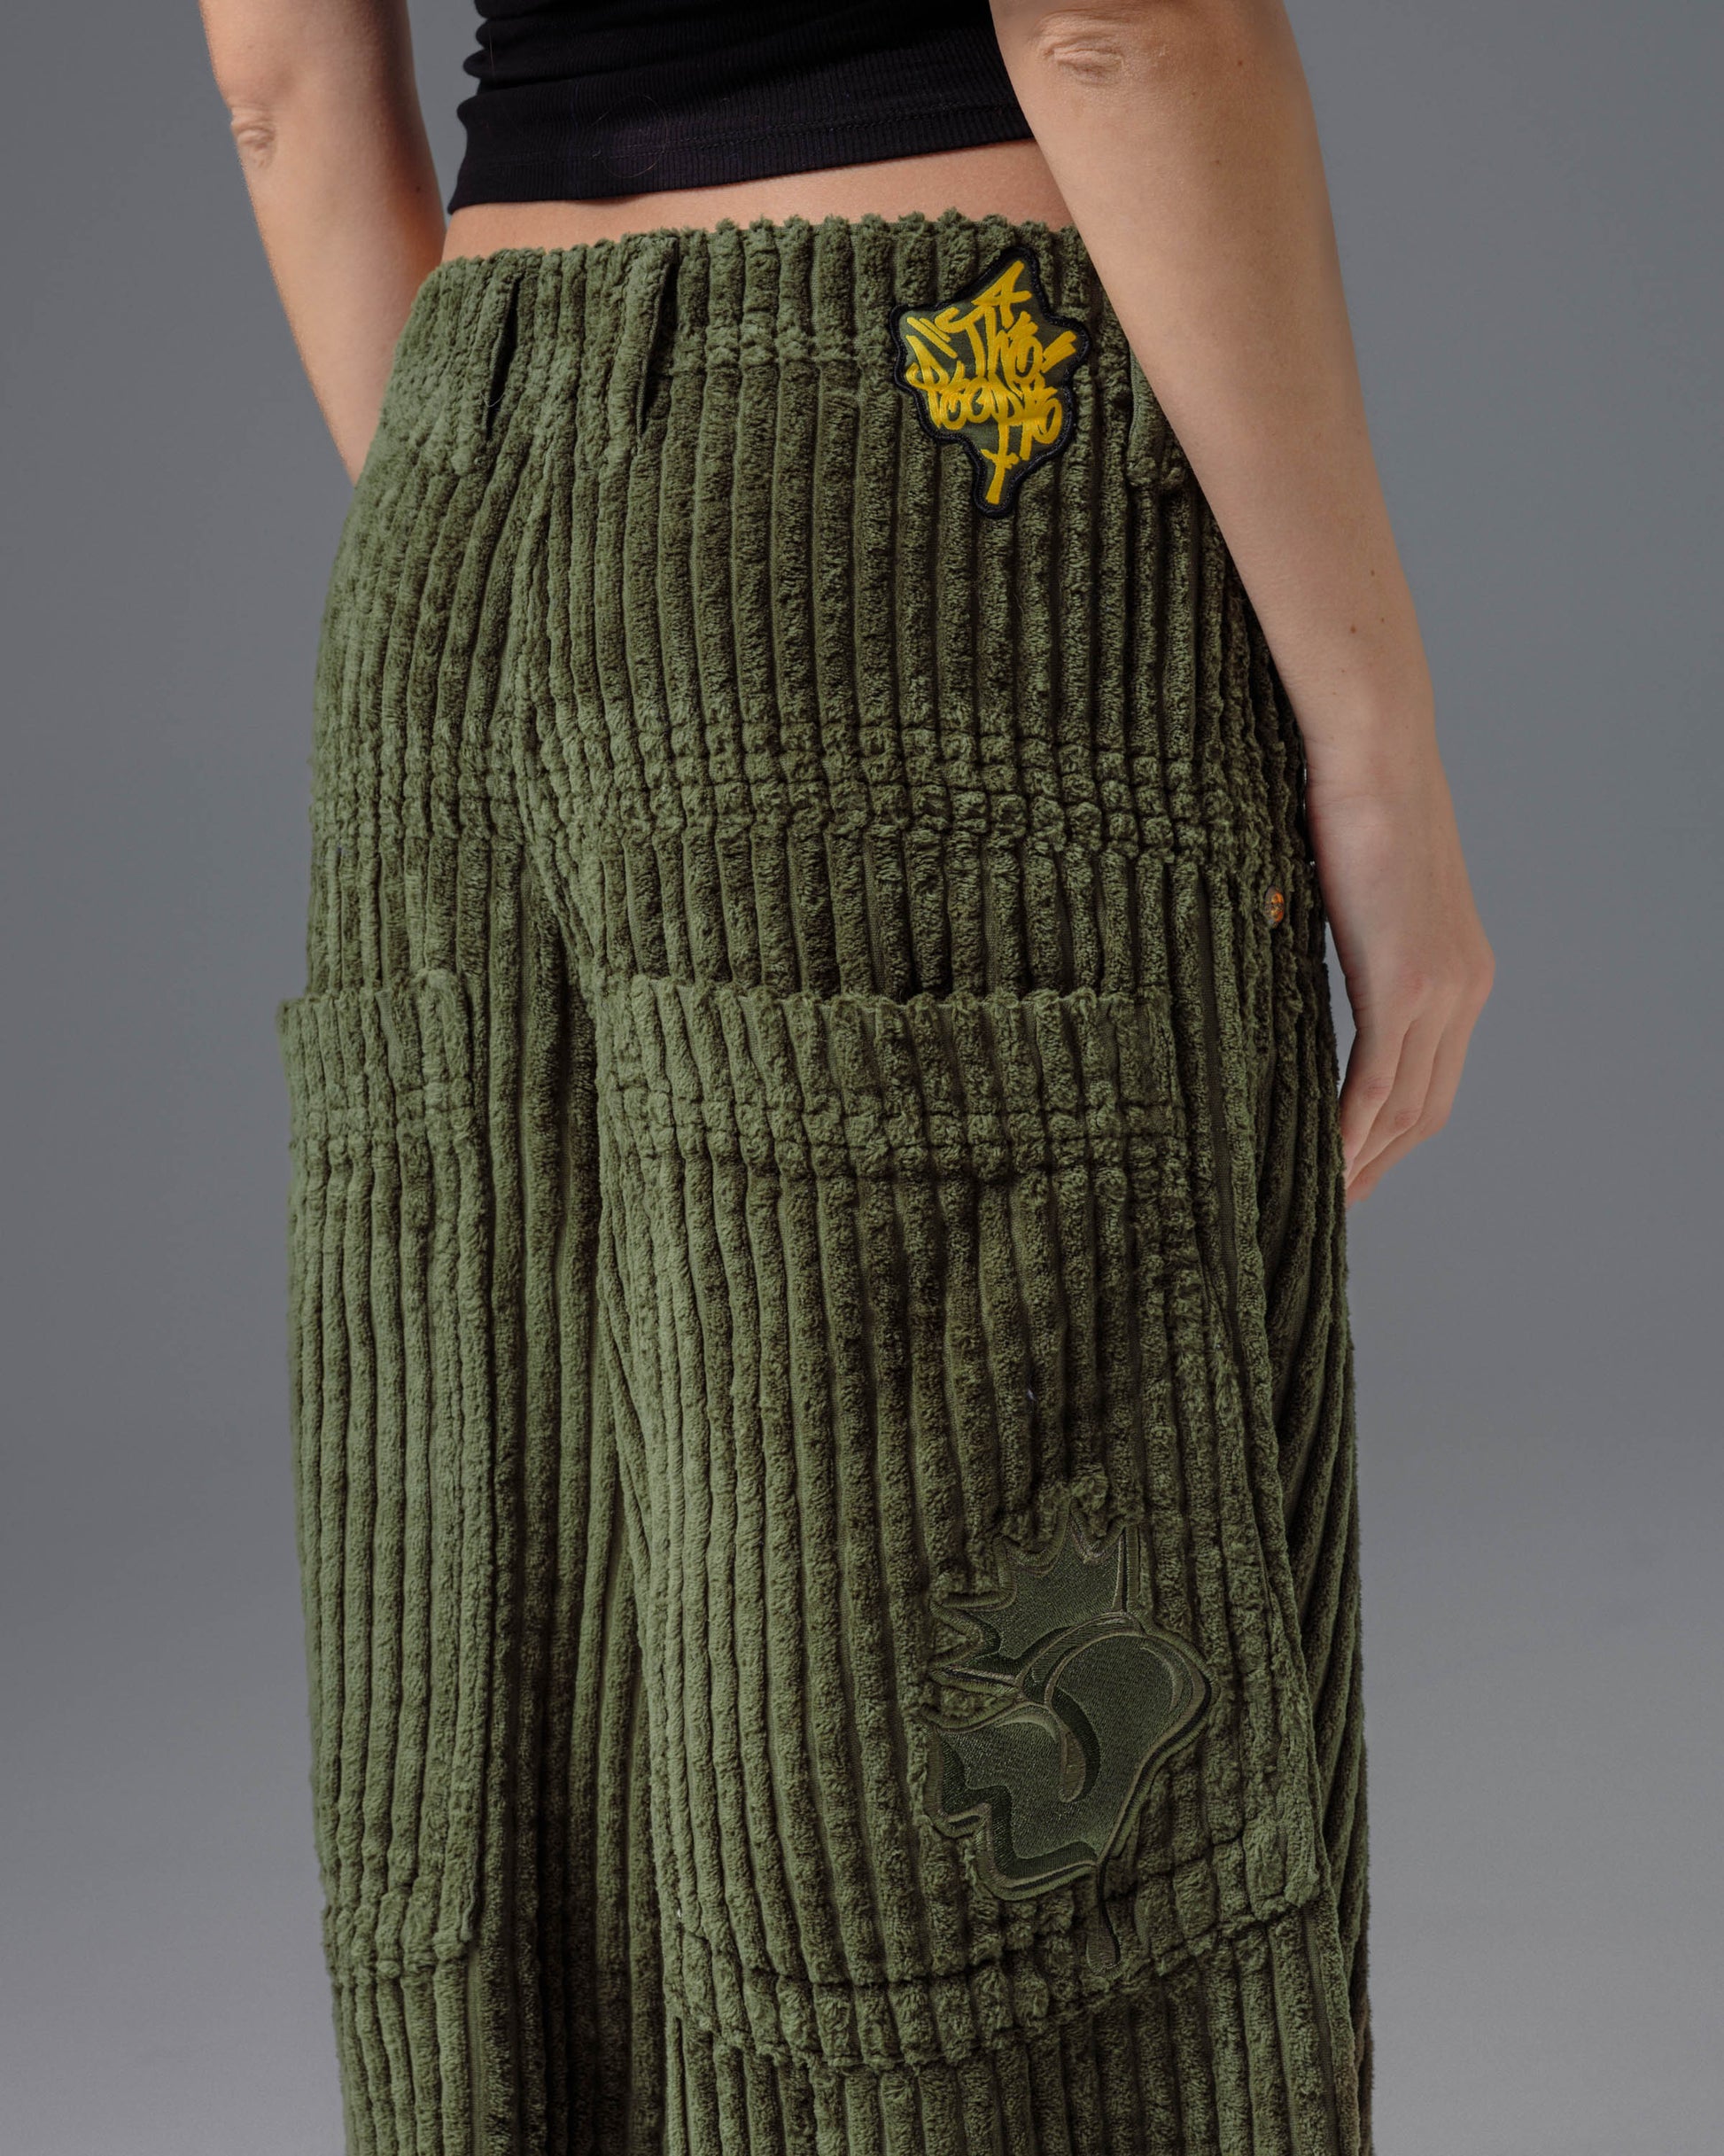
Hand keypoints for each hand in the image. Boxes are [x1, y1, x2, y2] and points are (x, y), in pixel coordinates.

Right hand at [1304, 737, 1493, 1205]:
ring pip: (1404, 1106)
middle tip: (1330, 1202)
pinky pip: (1376, 1079)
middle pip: (1426, 1110)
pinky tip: (1324, 1159)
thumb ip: (1349, 946)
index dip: (1393, 1136)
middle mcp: (1464, 990)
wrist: (1374, 749)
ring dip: (1363, 1158)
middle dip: (1380, 1165)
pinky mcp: (1405, 982)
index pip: (1433, 1082)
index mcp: (1460, 972)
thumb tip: (1295, 968)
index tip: (1350, 1165)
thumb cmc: (1353, 802)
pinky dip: (1350, 1128)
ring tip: (1318, 1195)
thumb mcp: (1358, 892)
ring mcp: (1441, 989)